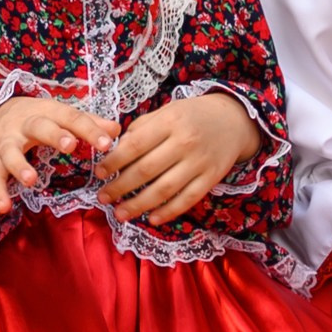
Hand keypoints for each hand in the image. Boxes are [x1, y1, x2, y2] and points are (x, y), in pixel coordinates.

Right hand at [0, 95, 119, 213]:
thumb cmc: (38, 118)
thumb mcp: (60, 116)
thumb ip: (88, 123)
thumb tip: (117, 129)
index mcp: (48, 112)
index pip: (71, 118)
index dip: (89, 130)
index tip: (107, 144)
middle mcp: (25, 124)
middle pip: (39, 127)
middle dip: (53, 135)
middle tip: (69, 145)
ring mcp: (6, 142)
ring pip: (10, 152)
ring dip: (20, 166)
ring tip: (31, 181)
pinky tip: (4, 207)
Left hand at [95, 93, 263, 222]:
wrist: (233, 121)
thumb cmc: (190, 116)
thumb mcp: (166, 112)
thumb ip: (140, 129)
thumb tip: (114, 151)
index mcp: (169, 122)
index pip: (135, 145)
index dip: (114, 162)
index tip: (98, 173)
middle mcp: (185, 142)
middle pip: (146, 170)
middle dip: (120, 187)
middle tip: (102, 197)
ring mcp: (200, 162)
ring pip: (165, 189)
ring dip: (139, 204)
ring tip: (120, 213)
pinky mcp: (212, 178)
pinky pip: (188, 199)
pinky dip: (168, 211)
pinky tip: (151, 219)